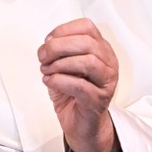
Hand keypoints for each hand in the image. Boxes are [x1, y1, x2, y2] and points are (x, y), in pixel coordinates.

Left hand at [37, 18, 120, 151]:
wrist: (81, 124)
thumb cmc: (73, 92)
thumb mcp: (64, 65)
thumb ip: (58, 52)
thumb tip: (47, 45)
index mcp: (101, 50)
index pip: (87, 27)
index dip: (63, 30)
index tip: (47, 41)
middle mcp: (108, 63)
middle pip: (87, 43)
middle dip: (58, 47)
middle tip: (43, 56)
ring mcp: (106, 82)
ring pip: (88, 62)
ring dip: (60, 64)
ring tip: (47, 70)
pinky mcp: (98, 100)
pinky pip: (80, 86)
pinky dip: (59, 81)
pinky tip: (49, 82)